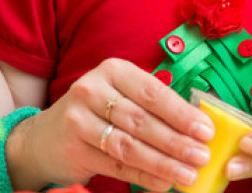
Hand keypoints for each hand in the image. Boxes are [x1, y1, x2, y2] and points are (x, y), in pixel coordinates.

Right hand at [6, 58, 214, 191]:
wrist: (45, 137)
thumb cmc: (97, 113)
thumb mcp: (120, 96)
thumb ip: (153, 105)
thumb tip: (199, 126)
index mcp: (112, 70)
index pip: (152, 92)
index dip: (181, 113)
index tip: (206, 131)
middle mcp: (92, 90)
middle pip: (142, 120)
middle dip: (177, 141)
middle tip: (202, 156)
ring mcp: (79, 120)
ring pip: (130, 145)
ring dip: (163, 163)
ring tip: (189, 175)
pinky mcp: (75, 148)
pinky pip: (117, 165)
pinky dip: (144, 176)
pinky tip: (164, 184)